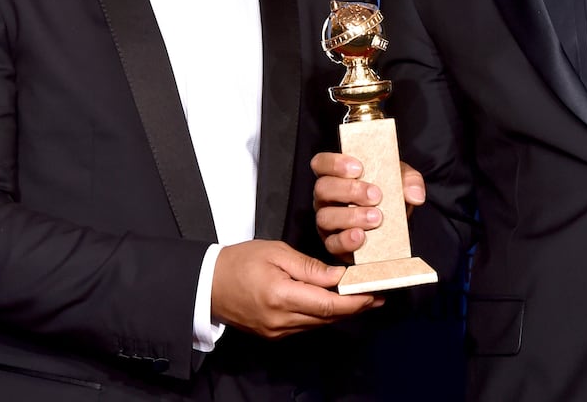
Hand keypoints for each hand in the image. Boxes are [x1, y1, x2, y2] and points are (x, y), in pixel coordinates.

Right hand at [210, 239, 379, 337]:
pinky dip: (323, 314)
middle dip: (355, 306)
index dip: (356, 300)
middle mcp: (281, 320)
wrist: (208, 284)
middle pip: (328, 317)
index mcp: (282, 296)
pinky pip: (306, 325)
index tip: (376, 291)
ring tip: (362, 296)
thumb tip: (339, 274)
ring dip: (341, 311)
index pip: (329, 303)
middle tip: (378, 293)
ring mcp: (277, 331)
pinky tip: (334, 302)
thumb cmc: (240, 262)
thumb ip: (310, 267)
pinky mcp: (274, 334)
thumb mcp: (277, 253)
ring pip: (319, 323)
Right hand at [311, 152, 425, 259]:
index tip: (358, 168)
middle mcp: (326, 196)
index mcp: (337, 175)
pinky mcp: (332, 243)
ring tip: (375, 217)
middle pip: (323, 188)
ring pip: (325, 216)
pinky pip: (331, 243)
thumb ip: (409, 180)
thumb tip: (415, 194)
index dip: (334, 163)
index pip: (322, 163)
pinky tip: (361, 237)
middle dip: (349, 191)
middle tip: (376, 195)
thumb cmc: (388, 195)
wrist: (393, 226)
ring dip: (351, 216)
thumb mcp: (400, 180)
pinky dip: (346, 240)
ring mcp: (327, 220)